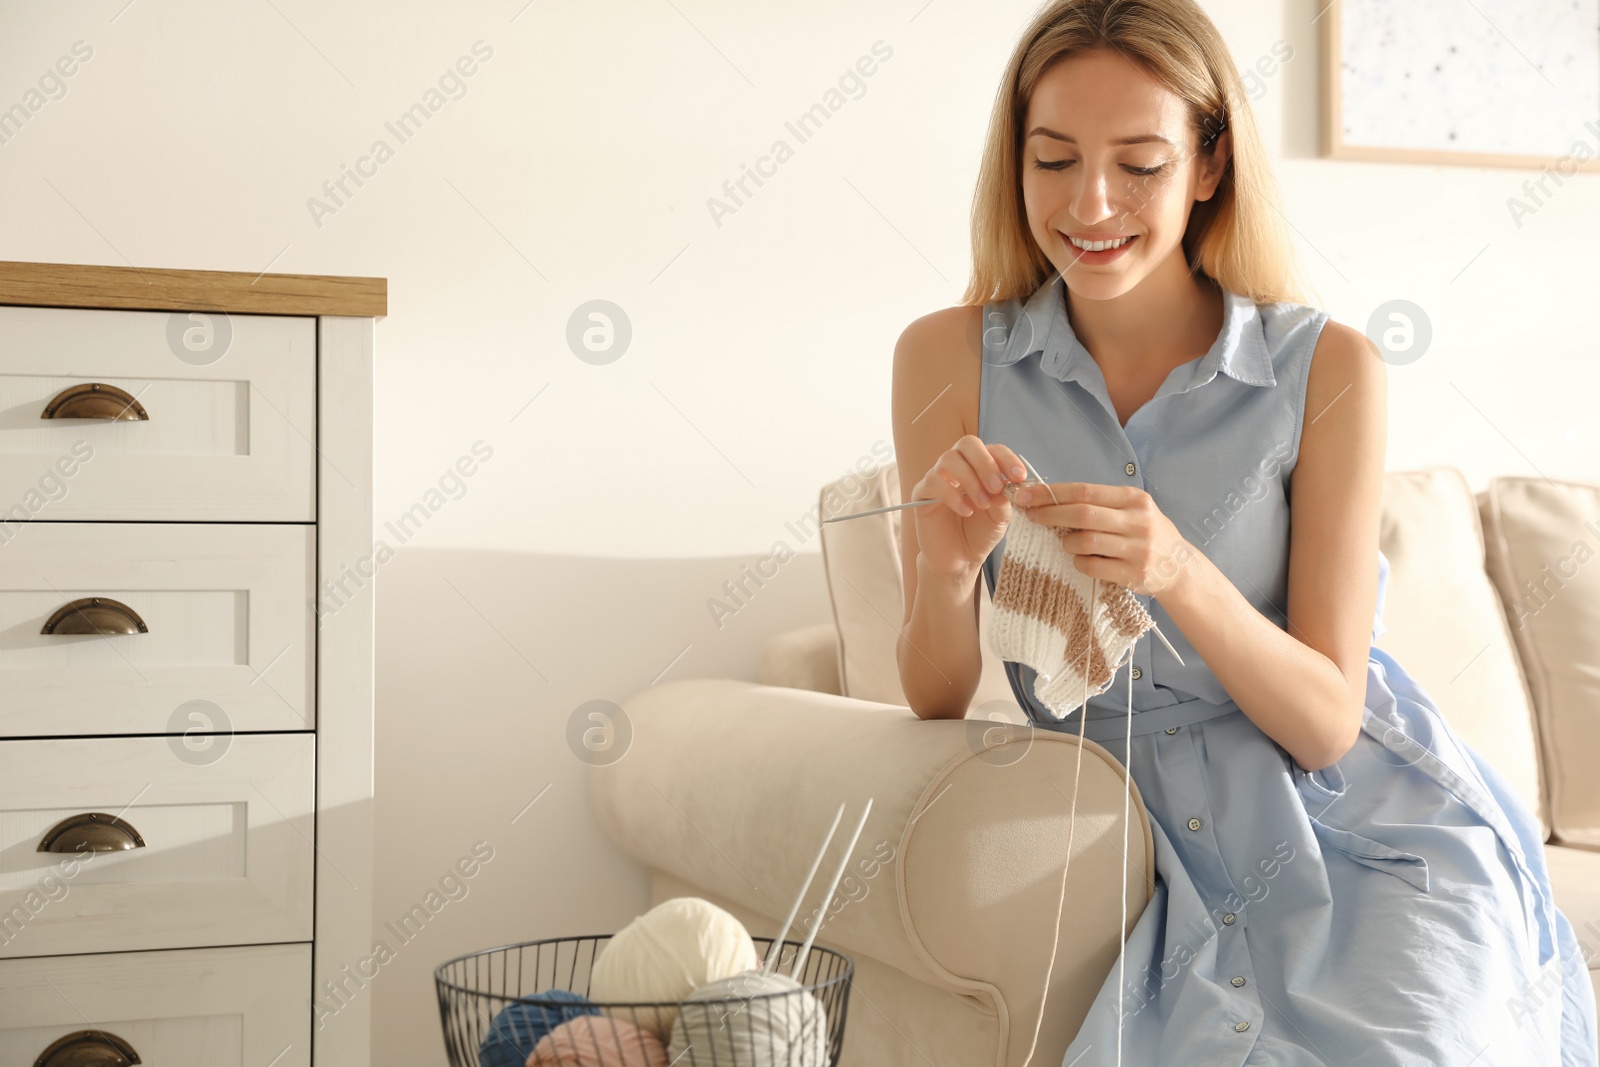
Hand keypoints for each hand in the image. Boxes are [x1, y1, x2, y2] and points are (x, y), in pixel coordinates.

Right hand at [911, 435, 1028, 580]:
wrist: (960, 559)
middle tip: (996, 487)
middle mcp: (958, 466)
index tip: (1019, 477)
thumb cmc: (980, 533)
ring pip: (949, 459)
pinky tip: (966, 511)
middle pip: (967, 443)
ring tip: (982, 504)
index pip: (992, 449)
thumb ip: (1004, 498)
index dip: (1007, 459)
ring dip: (970, 480)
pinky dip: (953, 495)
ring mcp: (938, 477)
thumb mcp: (1001, 516)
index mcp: (980, 467)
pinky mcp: (922, 493)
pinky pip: (933, 481)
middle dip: (985, 463)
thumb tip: (1006, 484)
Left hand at [1012, 481, 1197, 596]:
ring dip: (1067, 542)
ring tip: (1065, 542)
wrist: (1179, 568)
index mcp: (1134, 499)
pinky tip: (1080, 560)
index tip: (1027, 495)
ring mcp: (1138, 549)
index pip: (1085, 491)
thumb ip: (1101, 504)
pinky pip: (1093, 567)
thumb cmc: (1146, 534)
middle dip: (1050, 514)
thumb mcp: (1134, 510)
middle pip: (1083, 513)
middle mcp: (1138, 521)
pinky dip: (1079, 563)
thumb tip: (1051, 498)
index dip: (1052, 493)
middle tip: (1031, 516)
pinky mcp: (1134, 574)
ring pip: (1086, 541)